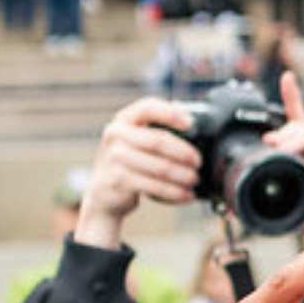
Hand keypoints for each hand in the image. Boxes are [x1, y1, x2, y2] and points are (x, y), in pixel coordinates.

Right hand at [75, 98, 199, 249]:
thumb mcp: (139, 138)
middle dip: (184, 153)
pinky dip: (174, 192)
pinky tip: (186, 195)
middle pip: (158, 141)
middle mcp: (116, 134)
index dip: (171, 114)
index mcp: (125, 119)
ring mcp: (113, 158)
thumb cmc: (131, 160)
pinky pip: (153, 186)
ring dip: (183, 176)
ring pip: (159, 167)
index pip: (148, 107)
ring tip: (194, 180)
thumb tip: (190, 112)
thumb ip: (159, 125)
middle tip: (199, 162)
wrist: (104, 193)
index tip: (191, 124)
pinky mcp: (117, 181)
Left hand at [264, 74, 303, 243]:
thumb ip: (260, 200)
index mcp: (301, 154)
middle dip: (284, 134)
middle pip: (297, 125)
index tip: (288, 78)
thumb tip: (228, 204)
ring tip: (293, 149)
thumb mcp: (280, 206)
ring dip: (300, 134)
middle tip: (275, 147)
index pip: (294, 119)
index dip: (291, 97)